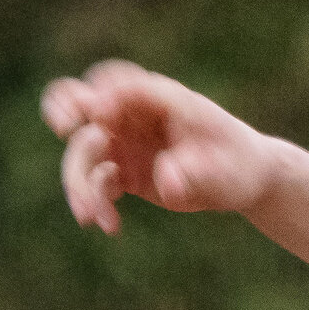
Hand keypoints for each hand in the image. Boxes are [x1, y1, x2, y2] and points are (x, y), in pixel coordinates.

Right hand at [42, 61, 280, 233]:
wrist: (245, 181)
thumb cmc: (239, 164)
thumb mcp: (225, 170)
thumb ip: (195, 172)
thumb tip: (165, 182)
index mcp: (162, 99)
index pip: (122, 83)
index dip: (104, 93)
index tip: (99, 115)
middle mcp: (135, 116)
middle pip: (83, 100)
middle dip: (64, 107)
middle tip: (63, 127)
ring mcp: (124, 141)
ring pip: (82, 151)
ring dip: (79, 182)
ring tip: (90, 217)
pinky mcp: (121, 169)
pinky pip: (94, 182)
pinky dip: (96, 202)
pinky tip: (111, 226)